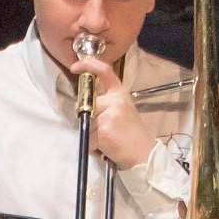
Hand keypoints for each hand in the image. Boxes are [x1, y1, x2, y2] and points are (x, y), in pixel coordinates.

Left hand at [73, 47, 154, 170]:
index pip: (105, 71)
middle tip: (104, 129)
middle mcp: (115, 100)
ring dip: (91, 134)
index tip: (75, 66)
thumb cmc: (131, 133)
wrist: (143, 153)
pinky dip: (92, 146)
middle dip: (87, 117)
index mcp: (120, 93)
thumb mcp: (122, 110)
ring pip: (85, 122)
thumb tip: (84, 101)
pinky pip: (87, 138)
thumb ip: (106, 102)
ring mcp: (109, 115)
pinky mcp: (103, 130)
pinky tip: (106, 147)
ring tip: (107, 139)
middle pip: (86, 103)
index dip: (88, 65)